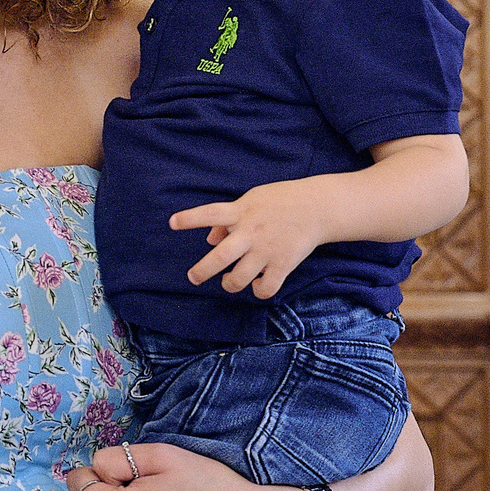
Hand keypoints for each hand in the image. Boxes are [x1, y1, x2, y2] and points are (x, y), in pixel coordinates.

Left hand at [172, 178, 334, 298]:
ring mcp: (267, 251)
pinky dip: (258, 290)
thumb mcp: (251, 200)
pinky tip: (256, 284)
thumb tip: (209, 240)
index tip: (172, 223)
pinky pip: (265, 289)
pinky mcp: (283, 265)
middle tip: (193, 277)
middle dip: (202, 270)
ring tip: (228, 280)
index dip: (190, 218)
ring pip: (239, 279)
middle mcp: (251, 232)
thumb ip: (227, 219)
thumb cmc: (279, 201)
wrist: (317, 207)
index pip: (210, 213)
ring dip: (229, 284)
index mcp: (242, 211)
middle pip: (221, 257)